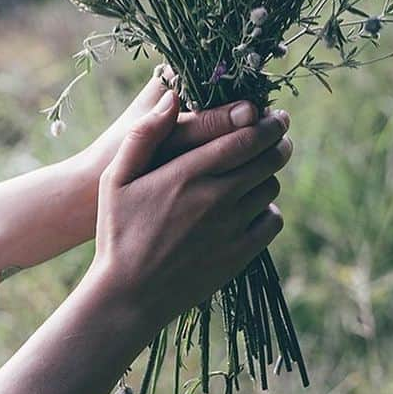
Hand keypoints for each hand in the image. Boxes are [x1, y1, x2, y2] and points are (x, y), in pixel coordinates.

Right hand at [88, 88, 289, 336]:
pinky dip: (268, 209)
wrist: (128, 296)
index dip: (266, 123)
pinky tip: (253, 205)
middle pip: (267, 159)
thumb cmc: (117, 232)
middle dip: (278, 141)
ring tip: (259, 168)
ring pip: (270, 188)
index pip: (244, 138)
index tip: (273, 114)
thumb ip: (143, 135)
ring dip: (269, 174)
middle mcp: (216, 198)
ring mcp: (231, 229)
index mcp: (187, 174)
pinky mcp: (239, 255)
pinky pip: (272, 221)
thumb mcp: (115, 179)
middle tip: (277, 133)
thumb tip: (172, 97)